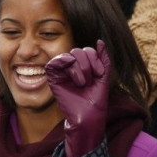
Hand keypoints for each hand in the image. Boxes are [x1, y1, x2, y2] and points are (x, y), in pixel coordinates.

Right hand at [45, 39, 110, 156]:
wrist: (89, 115)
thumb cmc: (96, 99)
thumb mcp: (104, 76)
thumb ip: (103, 58)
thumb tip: (99, 41)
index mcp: (83, 66)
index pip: (86, 50)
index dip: (94, 58)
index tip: (100, 74)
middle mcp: (72, 68)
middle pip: (78, 50)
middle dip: (87, 64)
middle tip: (90, 81)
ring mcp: (62, 72)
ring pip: (69, 55)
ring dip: (80, 68)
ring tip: (83, 83)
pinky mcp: (53, 78)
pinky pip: (55, 61)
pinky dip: (68, 66)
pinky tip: (75, 79)